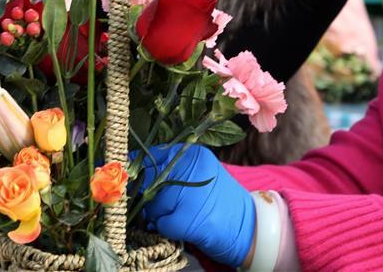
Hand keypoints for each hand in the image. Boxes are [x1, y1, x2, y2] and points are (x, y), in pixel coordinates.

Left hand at [138, 144, 254, 267]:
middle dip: (147, 195)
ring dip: (156, 214)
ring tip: (174, 215)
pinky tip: (179, 227)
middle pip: (149, 181)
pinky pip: (161, 223)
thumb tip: (133, 170)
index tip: (133, 177)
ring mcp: (190, 193)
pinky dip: (165, 228)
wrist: (249, 226)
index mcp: (194, 154)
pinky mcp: (188, 219)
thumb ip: (173, 168)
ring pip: (152, 204)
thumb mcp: (200, 173)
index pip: (152, 156)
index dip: (139, 169)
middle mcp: (192, 169)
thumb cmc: (219, 199)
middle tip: (156, 204)